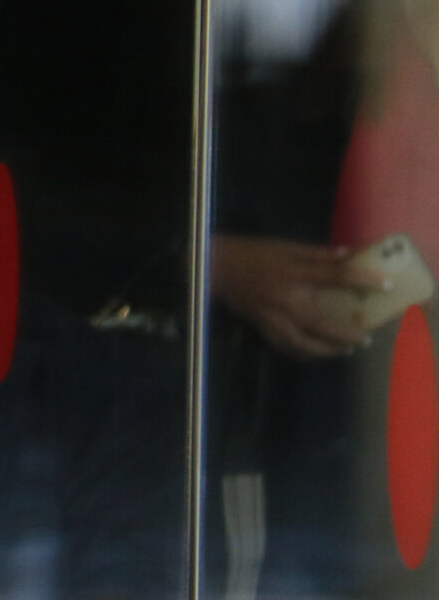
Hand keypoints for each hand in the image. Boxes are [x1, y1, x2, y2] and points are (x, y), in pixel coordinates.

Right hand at [210, 236, 384, 359]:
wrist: (215, 269)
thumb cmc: (252, 254)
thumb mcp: (287, 247)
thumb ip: (318, 254)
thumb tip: (348, 256)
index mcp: (294, 275)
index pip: (335, 277)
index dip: (363, 279)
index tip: (386, 284)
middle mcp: (286, 301)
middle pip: (322, 324)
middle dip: (345, 334)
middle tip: (364, 338)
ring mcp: (273, 318)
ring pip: (303, 343)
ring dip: (326, 350)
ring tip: (344, 349)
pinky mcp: (262, 327)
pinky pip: (286, 346)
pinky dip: (304, 352)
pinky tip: (315, 353)